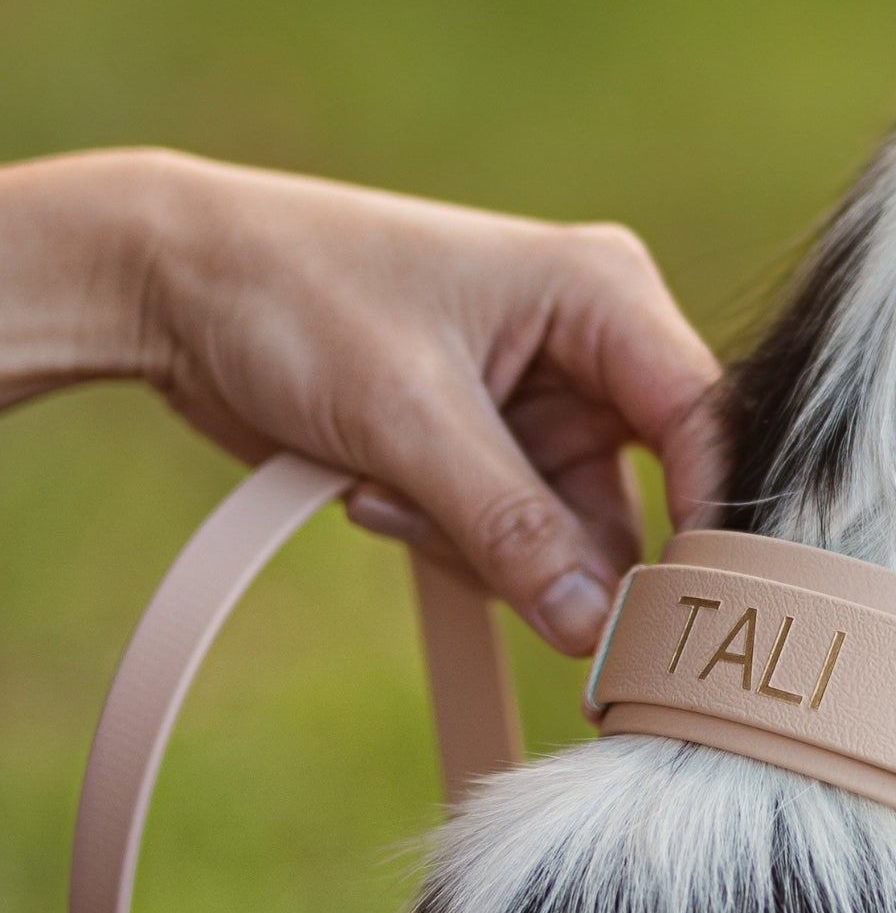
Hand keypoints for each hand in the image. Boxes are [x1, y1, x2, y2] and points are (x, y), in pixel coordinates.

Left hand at [0, 150, 720, 650]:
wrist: (171, 284)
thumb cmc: (295, 297)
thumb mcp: (406, 416)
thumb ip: (510, 525)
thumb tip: (594, 628)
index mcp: (604, 295)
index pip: (702, 421)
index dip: (707, 515)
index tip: (682, 609)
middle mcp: (596, 350)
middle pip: (639, 496)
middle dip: (549, 543)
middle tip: (469, 549)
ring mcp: (546, 406)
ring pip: (572, 536)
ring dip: (479, 546)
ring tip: (382, 491)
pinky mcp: (498, 451)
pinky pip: (517, 542)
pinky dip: (446, 541)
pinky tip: (370, 490)